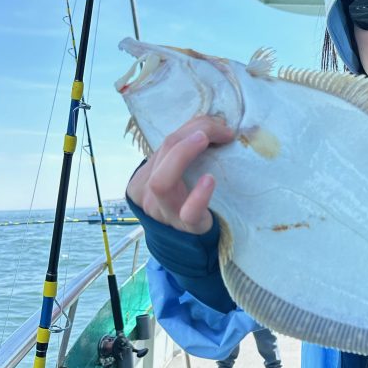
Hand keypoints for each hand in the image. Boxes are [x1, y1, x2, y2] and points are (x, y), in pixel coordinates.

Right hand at [125, 115, 234, 233]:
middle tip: (220, 130)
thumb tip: (214, 125)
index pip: (165, 144)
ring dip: (184, 155)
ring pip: (163, 182)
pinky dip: (199, 195)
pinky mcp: (187, 227)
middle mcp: (149, 193)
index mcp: (146, 177)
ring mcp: (164, 212)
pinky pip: (188, 212)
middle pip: (163, 153)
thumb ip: (188, 155)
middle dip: (191, 135)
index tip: (221, 127)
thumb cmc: (188, 203)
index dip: (192, 128)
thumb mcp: (182, 177)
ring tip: (205, 141)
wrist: (192, 242)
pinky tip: (210, 181)